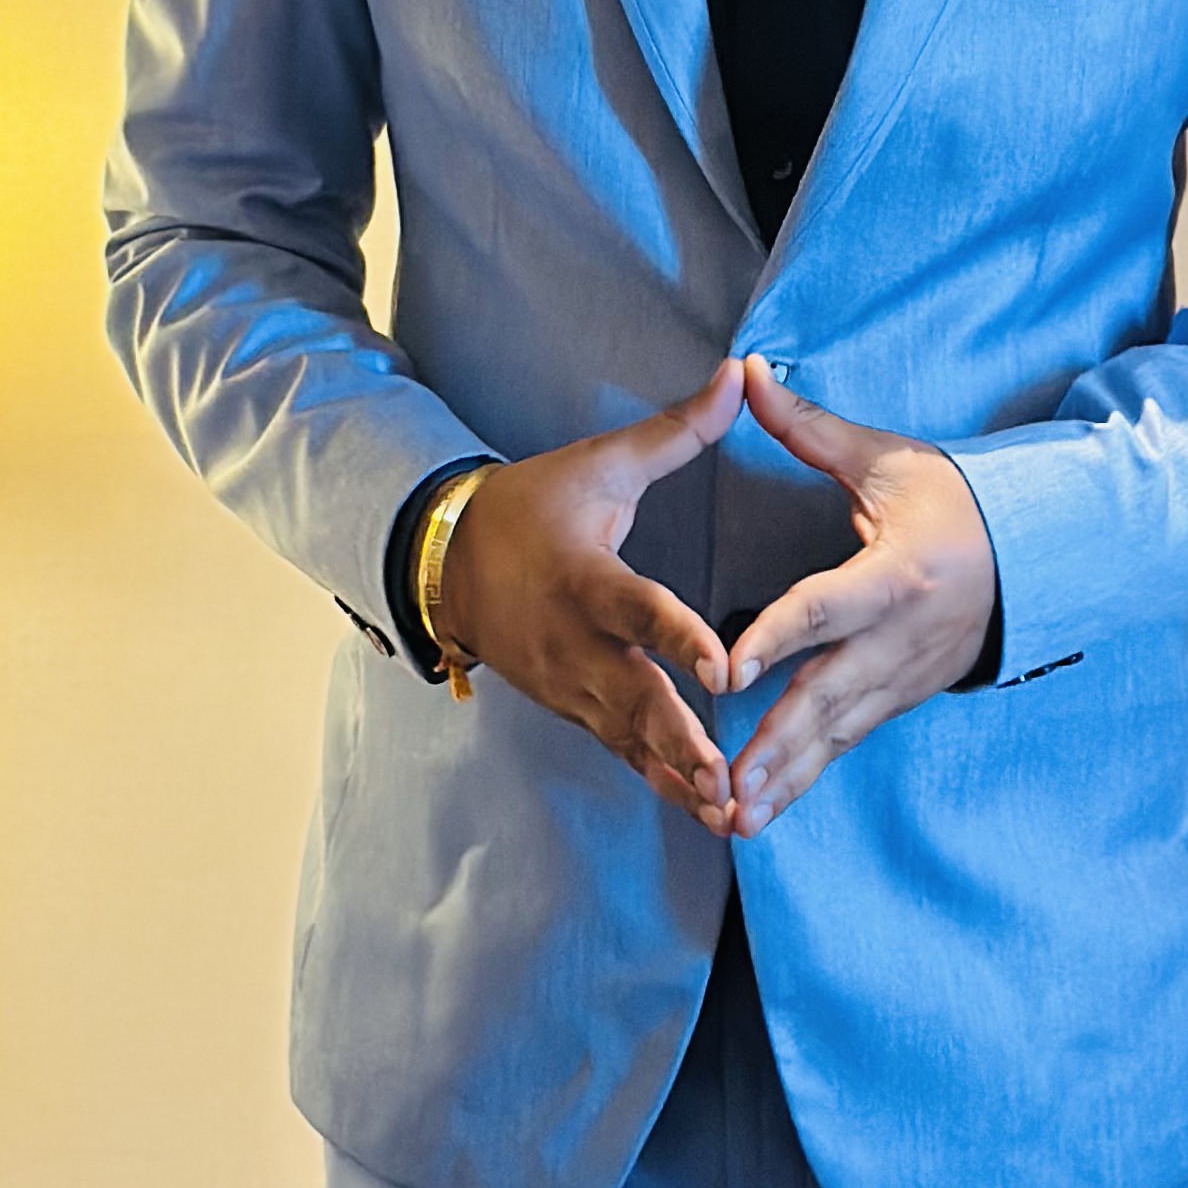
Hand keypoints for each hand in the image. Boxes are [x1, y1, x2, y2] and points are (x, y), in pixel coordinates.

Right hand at [434, 365, 740, 831]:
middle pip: (630, 695)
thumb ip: (677, 431)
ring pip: (624, 734)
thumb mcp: (601, 464)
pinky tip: (699, 808)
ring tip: (725, 809)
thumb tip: (739, 378)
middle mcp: (572, 642)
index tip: (724, 669)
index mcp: (584, 578)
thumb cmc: (534, 505)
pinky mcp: (568, 706)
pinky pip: (616, 747)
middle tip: (724, 774)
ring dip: (673, 773)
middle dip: (678, 738)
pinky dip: (655, 777)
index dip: (679, 638)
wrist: (447, 559)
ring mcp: (565, 683)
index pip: (637, 610)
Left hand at [722, 363, 998, 836]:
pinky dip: (806, 777)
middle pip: (829, 696)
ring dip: (787, 778)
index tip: (728, 670)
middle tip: (727, 785)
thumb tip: (748, 373)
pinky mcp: (901, 698)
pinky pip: (847, 742)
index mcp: (897, 575)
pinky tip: (764, 809)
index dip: (776, 638)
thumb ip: (810, 428)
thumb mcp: (888, 459)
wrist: (1038, 554)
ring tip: (735, 820)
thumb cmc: (954, 500)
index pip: (825, 608)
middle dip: (776, 745)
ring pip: (836, 735)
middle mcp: (902, 638)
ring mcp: (905, 676)